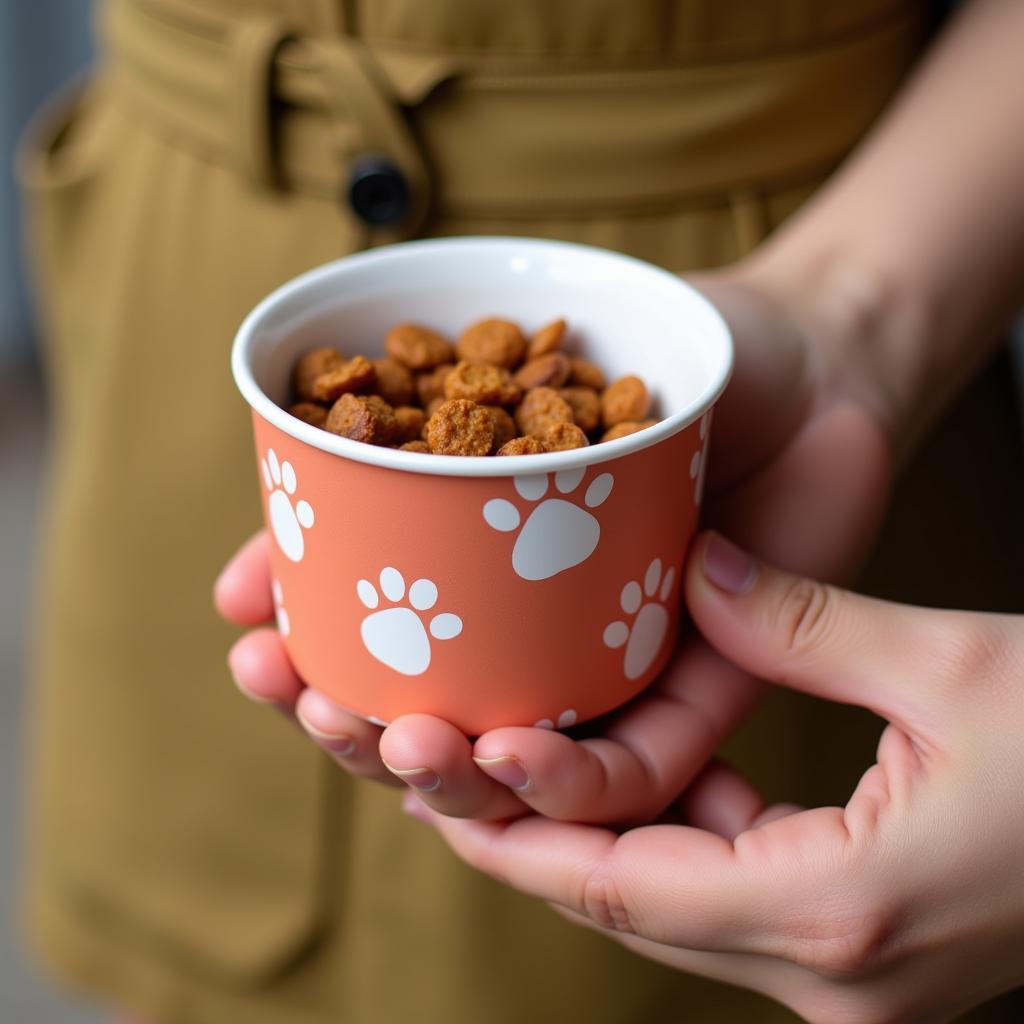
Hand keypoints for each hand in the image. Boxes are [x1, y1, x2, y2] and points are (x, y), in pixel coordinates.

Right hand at [215, 256, 893, 821]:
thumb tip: (249, 554)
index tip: (253, 651)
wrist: (814, 352)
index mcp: (480, 586)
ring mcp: (616, 677)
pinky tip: (510, 754)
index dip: (303, 672)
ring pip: (521, 775)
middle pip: (434, 735)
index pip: (374, 661)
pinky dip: (574, 778)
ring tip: (399, 738)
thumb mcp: (511, 374)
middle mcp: (538, 644)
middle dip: (361, 739)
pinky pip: (639, 769)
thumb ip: (397, 449)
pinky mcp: (704, 699)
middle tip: (314, 703)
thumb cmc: (658, 352)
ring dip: (450, 779)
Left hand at [411, 532, 1023, 1022]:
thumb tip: (701, 571)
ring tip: (529, 759)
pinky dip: (687, 839)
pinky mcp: (872, 951)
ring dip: (605, 837)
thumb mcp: (955, 664)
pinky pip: (739, 899)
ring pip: (677, 910)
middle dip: (537, 839)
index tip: (442, 788)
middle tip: (454, 767)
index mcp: (843, 911)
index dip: (522, 836)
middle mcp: (837, 975)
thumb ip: (810, 624)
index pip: (625, 889)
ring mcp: (857, 981)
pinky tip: (668, 769)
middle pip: (634, 908)